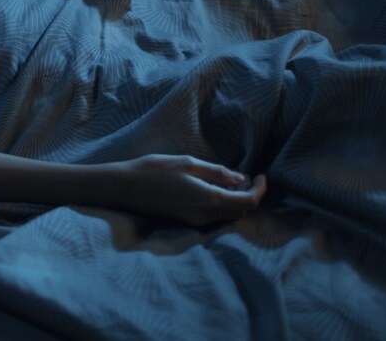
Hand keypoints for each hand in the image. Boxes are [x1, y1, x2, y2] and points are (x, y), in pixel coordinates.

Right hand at [111, 154, 266, 225]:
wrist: (125, 188)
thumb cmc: (154, 171)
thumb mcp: (187, 163)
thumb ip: (216, 172)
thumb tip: (239, 179)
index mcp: (210, 199)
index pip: (248, 201)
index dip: (260, 189)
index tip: (261, 175)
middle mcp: (207, 215)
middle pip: (241, 211)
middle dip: (250, 195)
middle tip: (248, 177)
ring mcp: (196, 221)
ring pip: (229, 215)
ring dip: (237, 201)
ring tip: (233, 182)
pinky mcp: (187, 221)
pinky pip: (216, 216)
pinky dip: (224, 205)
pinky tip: (216, 189)